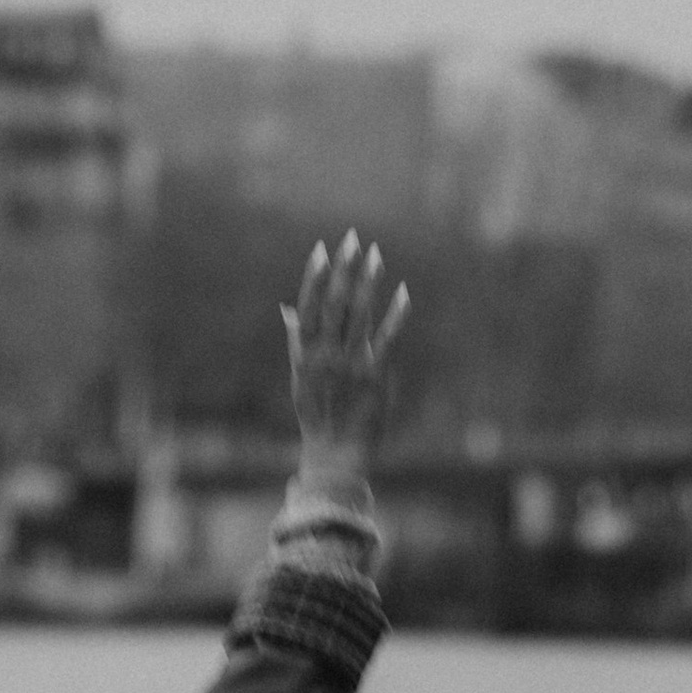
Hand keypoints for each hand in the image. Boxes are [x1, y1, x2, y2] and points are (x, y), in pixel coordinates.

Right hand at [283, 233, 409, 483]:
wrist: (334, 453)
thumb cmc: (317, 413)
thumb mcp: (300, 376)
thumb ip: (297, 340)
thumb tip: (288, 309)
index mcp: (305, 353)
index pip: (308, 307)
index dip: (314, 277)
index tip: (323, 250)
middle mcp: (326, 355)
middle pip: (335, 304)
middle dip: (344, 270)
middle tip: (353, 239)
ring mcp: (350, 365)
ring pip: (360, 315)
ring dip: (368, 283)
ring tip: (377, 256)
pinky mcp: (375, 377)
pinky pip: (386, 340)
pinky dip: (396, 315)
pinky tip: (404, 292)